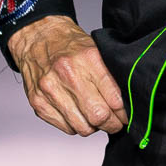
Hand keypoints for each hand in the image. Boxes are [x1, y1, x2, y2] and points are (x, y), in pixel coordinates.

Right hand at [7, 15, 128, 135]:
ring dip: (93, 126)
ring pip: (83, 128)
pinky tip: (78, 113)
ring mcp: (51, 90)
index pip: (115, 99)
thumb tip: (128, 102)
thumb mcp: (96, 50)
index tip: (126, 116)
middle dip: (112, 124)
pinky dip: (76, 125)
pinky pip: (66, 128)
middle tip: (115, 122)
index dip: (124, 113)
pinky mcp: (38, 103)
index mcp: (88, 59)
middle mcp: (68, 75)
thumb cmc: (70, 44)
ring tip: (95, 116)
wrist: (38, 36)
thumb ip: (111, 75)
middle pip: (99, 116)